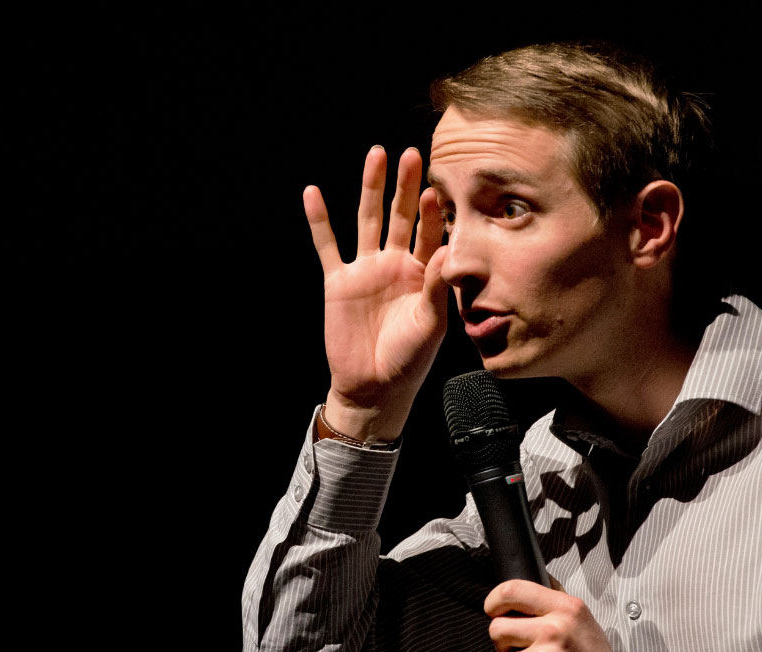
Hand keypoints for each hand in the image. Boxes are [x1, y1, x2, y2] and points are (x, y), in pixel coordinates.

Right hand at [306, 146, 447, 441]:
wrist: (374, 387)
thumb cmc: (409, 359)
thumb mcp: (431, 324)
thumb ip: (437, 286)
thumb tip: (447, 250)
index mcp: (422, 273)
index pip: (429, 233)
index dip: (432, 212)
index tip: (437, 189)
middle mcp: (395, 264)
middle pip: (400, 215)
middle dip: (405, 185)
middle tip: (412, 154)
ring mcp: (366, 270)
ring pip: (367, 220)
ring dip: (371, 188)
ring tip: (376, 155)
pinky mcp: (338, 281)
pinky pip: (327, 246)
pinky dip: (319, 220)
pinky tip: (313, 193)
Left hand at [485, 577, 629, 651]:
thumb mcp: (580, 615)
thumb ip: (554, 594)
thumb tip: (530, 570)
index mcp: (566, 607)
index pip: (511, 590)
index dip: (493, 600)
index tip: (493, 608)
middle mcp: (556, 628)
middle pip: (498, 626)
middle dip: (502, 639)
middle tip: (518, 645)